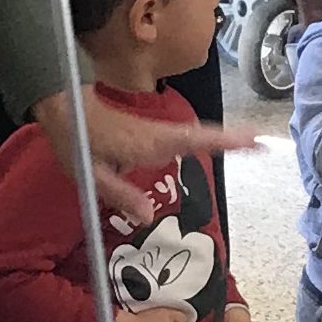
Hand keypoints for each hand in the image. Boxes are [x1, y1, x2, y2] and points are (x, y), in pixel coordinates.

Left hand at [34, 88, 256, 242]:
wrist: (59, 103)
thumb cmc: (74, 139)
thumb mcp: (90, 174)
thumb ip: (119, 195)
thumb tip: (149, 218)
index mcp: (146, 143)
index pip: (192, 141)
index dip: (223, 141)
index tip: (253, 141)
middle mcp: (156, 133)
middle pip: (200, 135)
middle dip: (230, 138)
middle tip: (262, 142)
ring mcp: (152, 129)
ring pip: (192, 133)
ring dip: (219, 137)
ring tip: (249, 142)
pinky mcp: (147, 129)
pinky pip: (180, 134)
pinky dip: (200, 138)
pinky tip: (210, 144)